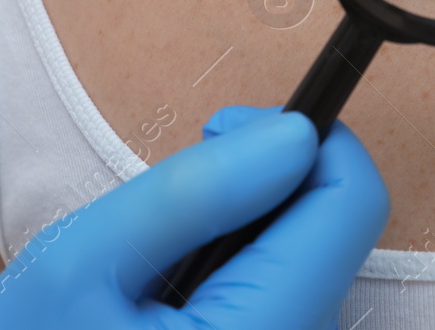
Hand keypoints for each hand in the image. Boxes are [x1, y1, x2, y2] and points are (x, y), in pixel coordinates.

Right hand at [0, 107, 388, 329]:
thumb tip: (295, 133)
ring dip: (241, 234)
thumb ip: (195, 191)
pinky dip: (236, 275)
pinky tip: (166, 303)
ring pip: (305, 258)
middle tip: (162, 216)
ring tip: (152, 271)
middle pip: (330, 226)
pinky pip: (282, 296)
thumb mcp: (81, 260)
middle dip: (257, 191)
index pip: (352, 199)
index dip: (301, 139)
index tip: (221, 132)